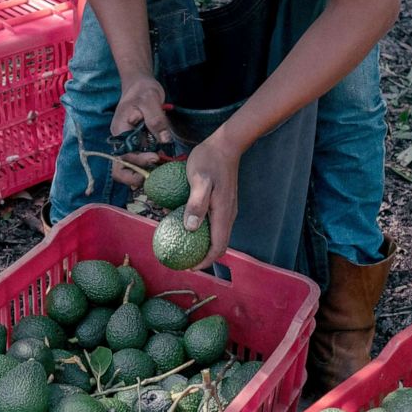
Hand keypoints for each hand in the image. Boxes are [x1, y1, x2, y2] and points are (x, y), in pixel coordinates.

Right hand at [110, 74, 172, 187]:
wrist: (140, 84)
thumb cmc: (142, 90)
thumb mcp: (150, 100)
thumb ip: (156, 120)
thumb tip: (164, 141)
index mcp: (119, 131)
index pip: (125, 155)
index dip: (139, 161)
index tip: (155, 157)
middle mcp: (120, 141)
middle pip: (120, 169)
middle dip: (135, 176)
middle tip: (154, 175)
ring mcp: (128, 144)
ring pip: (129, 168)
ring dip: (143, 173)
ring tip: (160, 171)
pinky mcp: (137, 144)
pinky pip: (139, 160)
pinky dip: (149, 165)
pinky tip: (162, 164)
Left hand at [182, 133, 241, 270]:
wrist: (225, 144)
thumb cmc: (209, 160)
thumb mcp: (199, 180)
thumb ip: (196, 204)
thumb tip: (190, 229)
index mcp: (223, 213)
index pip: (218, 247)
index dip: (205, 261)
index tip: (189, 267)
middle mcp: (228, 214)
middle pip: (219, 244)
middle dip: (203, 257)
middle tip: (184, 260)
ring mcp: (227, 208)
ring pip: (216, 234)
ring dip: (202, 244)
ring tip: (183, 245)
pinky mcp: (223, 202)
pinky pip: (213, 223)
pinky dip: (202, 230)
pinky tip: (186, 224)